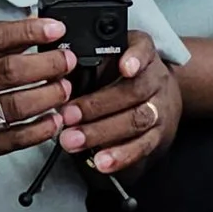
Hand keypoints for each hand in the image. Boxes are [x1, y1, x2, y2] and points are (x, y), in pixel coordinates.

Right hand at [0, 18, 77, 183]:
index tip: (54, 30)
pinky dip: (41, 129)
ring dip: (49, 95)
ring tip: (64, 89)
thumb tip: (23, 31)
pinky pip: (16, 138)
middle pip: (10, 70)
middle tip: (66, 60)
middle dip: (48, 63)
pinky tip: (54, 120)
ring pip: (18, 105)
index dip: (29, 30)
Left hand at [52, 30, 179, 175]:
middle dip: (97, 105)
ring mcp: (159, 108)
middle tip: (67, 116)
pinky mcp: (159, 135)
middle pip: (133, 91)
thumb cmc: (125, 75)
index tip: (125, 67)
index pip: (142, 49)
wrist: (161, 96)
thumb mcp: (110, 58)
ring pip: (136, 120)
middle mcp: (155, 79)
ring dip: (102, 133)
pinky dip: (121, 155)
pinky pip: (142, 146)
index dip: (135, 58)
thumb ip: (87, 63)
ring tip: (74, 141)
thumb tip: (51, 73)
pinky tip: (102, 162)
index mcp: (142, 53)